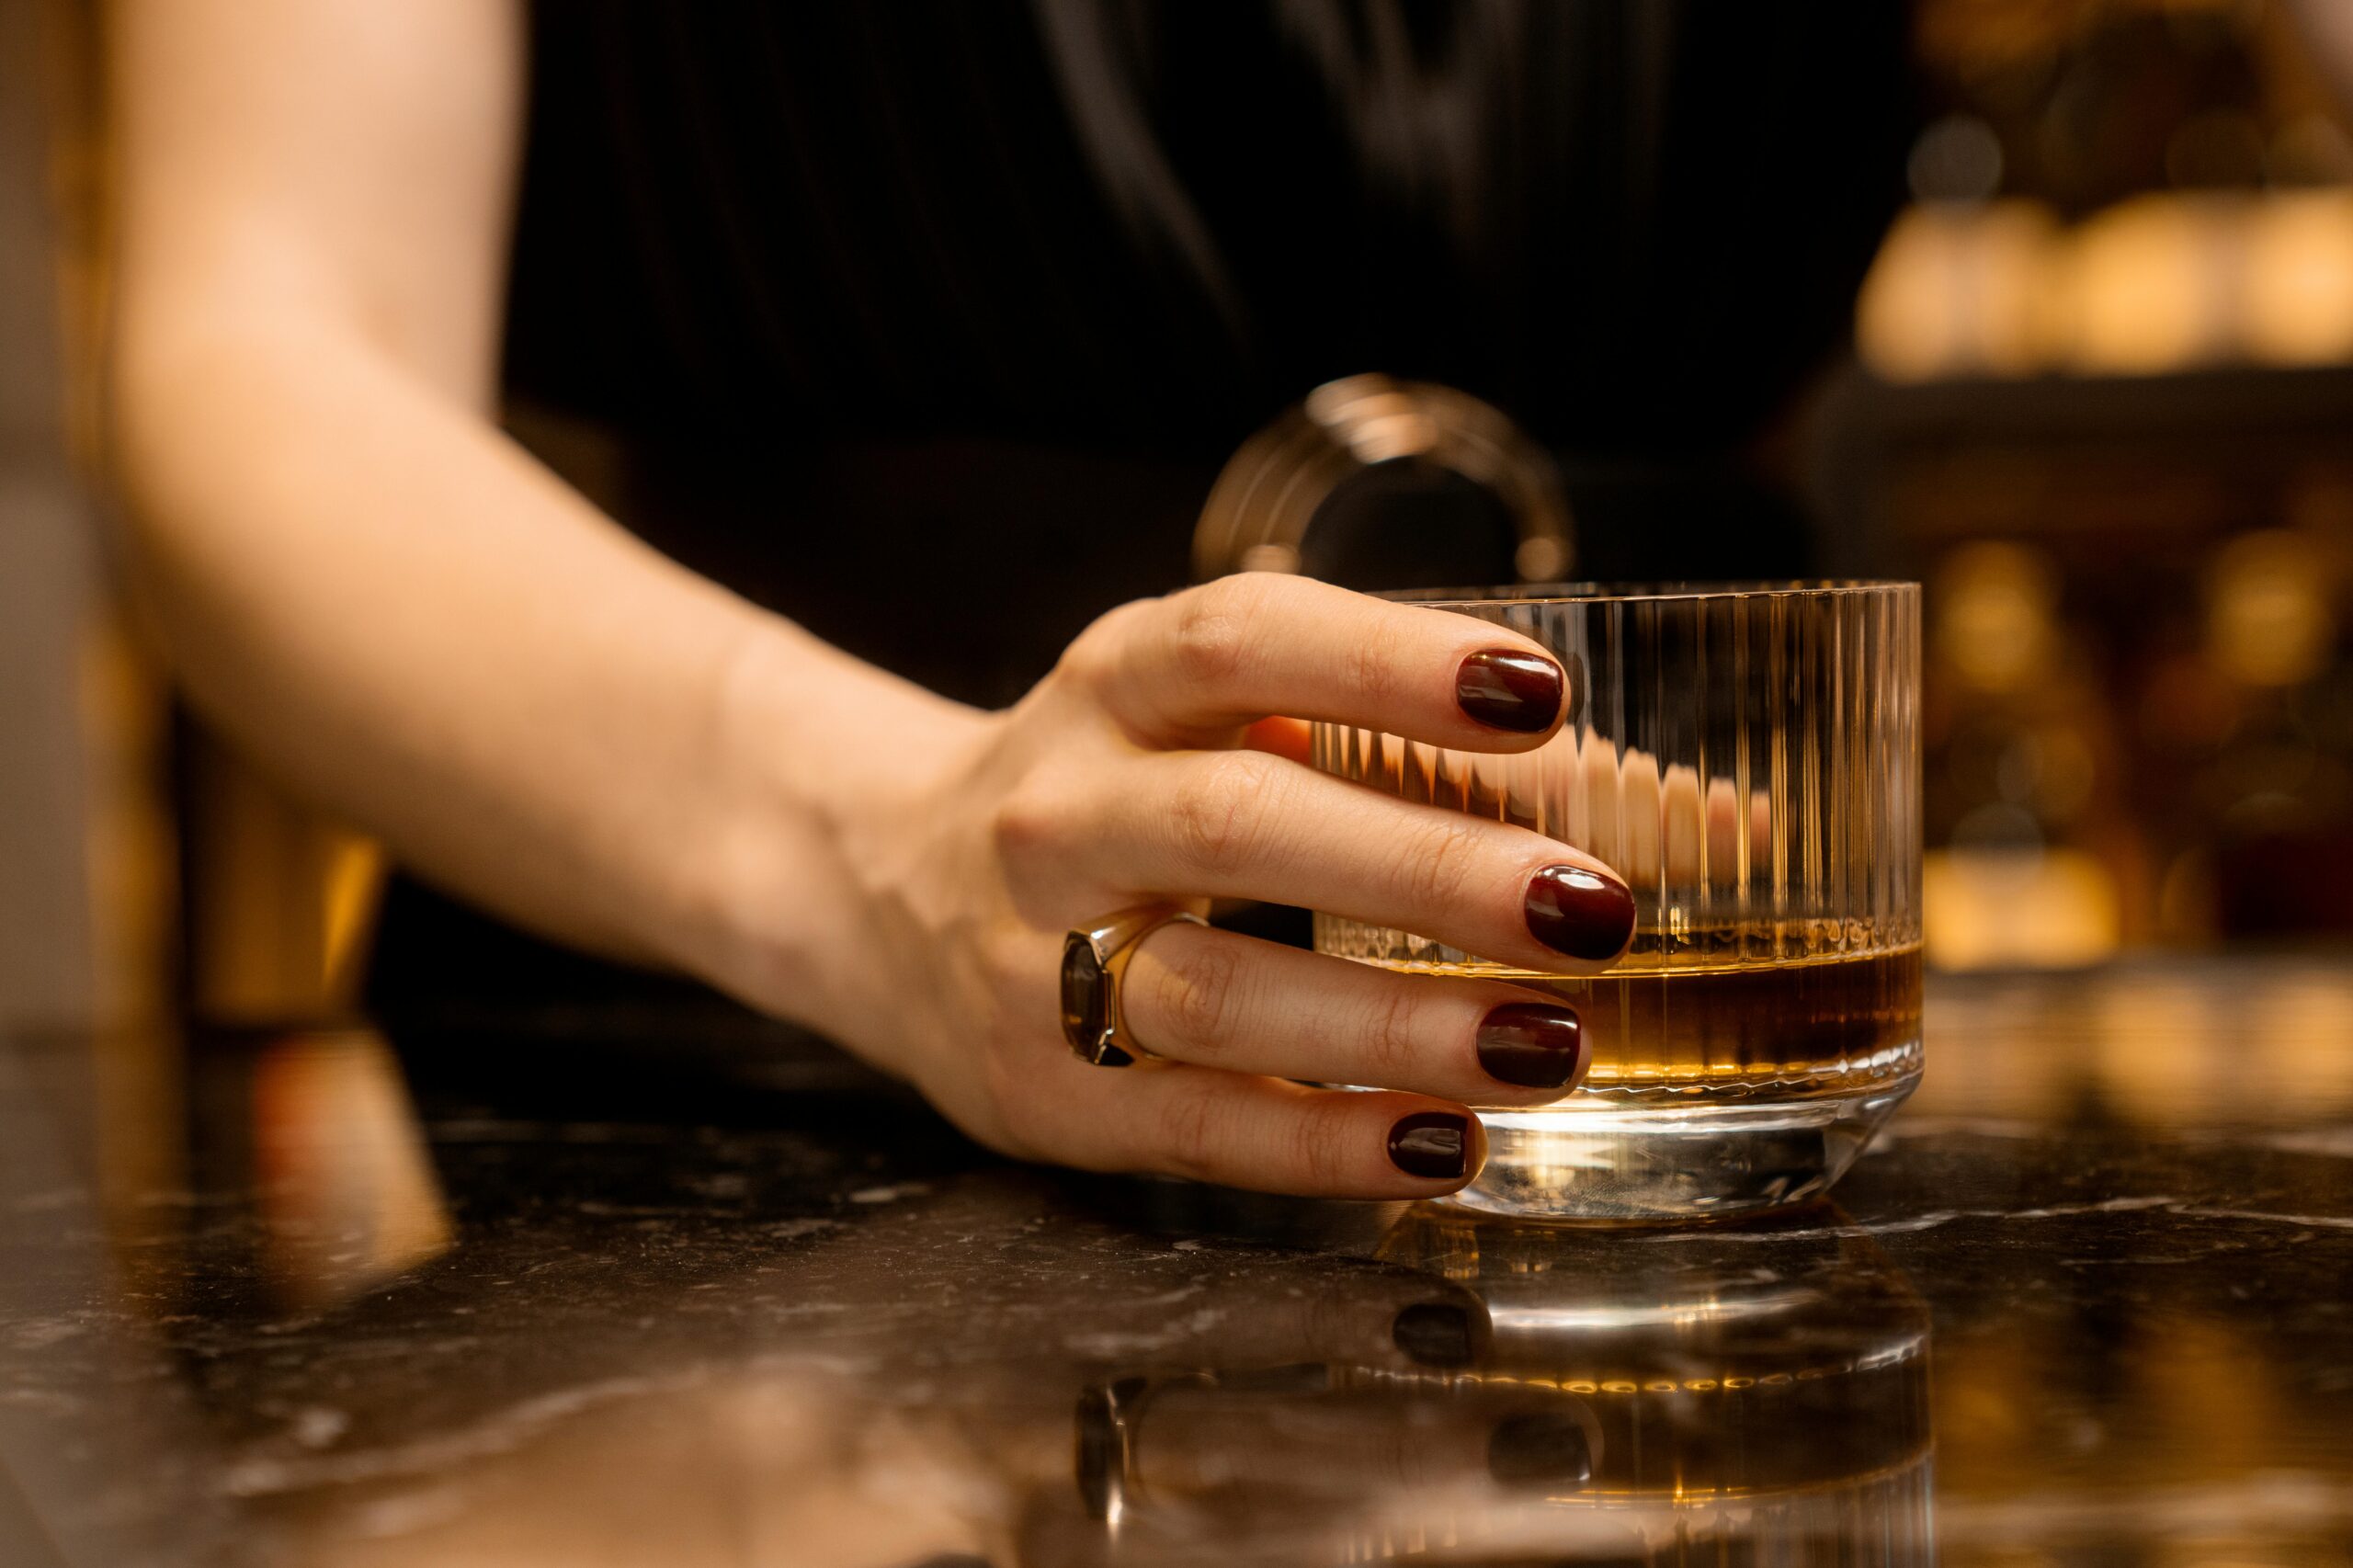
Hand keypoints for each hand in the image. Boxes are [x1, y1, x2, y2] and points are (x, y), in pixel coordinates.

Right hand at [715, 574, 1634, 1198]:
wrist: (875, 889)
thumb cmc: (1126, 792)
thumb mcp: (1242, 727)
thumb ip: (1453, 761)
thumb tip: (1727, 829)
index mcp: (1118, 680)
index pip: (1243, 637)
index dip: (1389, 661)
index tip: (1542, 693)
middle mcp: (1062, 802)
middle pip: (1239, 820)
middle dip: (1428, 867)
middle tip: (1597, 910)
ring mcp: (1029, 952)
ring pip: (1210, 989)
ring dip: (1390, 1024)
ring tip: (1551, 1045)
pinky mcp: (1034, 1088)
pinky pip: (1187, 1122)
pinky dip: (1323, 1140)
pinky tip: (1445, 1146)